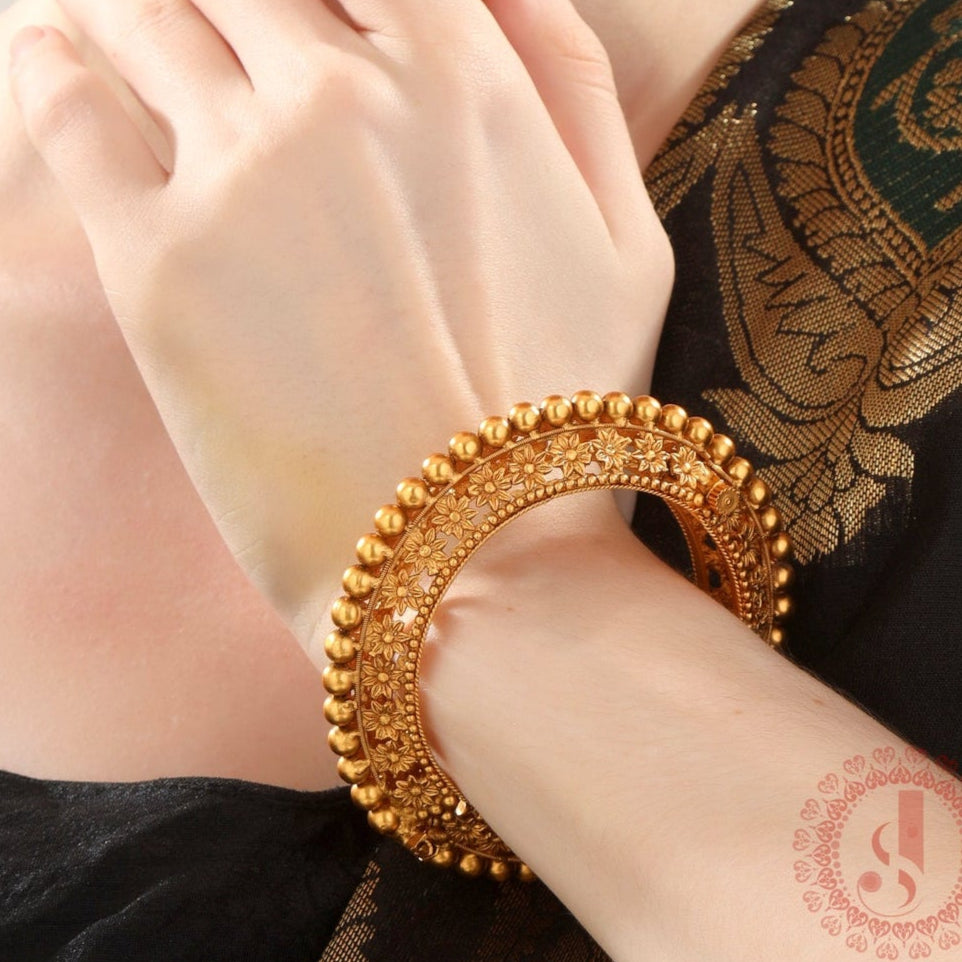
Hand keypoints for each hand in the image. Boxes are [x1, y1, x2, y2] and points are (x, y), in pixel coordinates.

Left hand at [8, 0, 672, 652]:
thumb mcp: (629, 239)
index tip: (294, 19)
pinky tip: (47, 55)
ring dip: (124, 5)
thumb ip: (573, 83)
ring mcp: (240, 173)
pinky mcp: (156, 265)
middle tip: (202, 18)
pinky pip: (69, 112)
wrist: (478, 555)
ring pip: (142, 13)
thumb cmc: (565, 408)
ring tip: (110, 16)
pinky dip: (49, 67)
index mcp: (460, 73)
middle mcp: (342, 92)